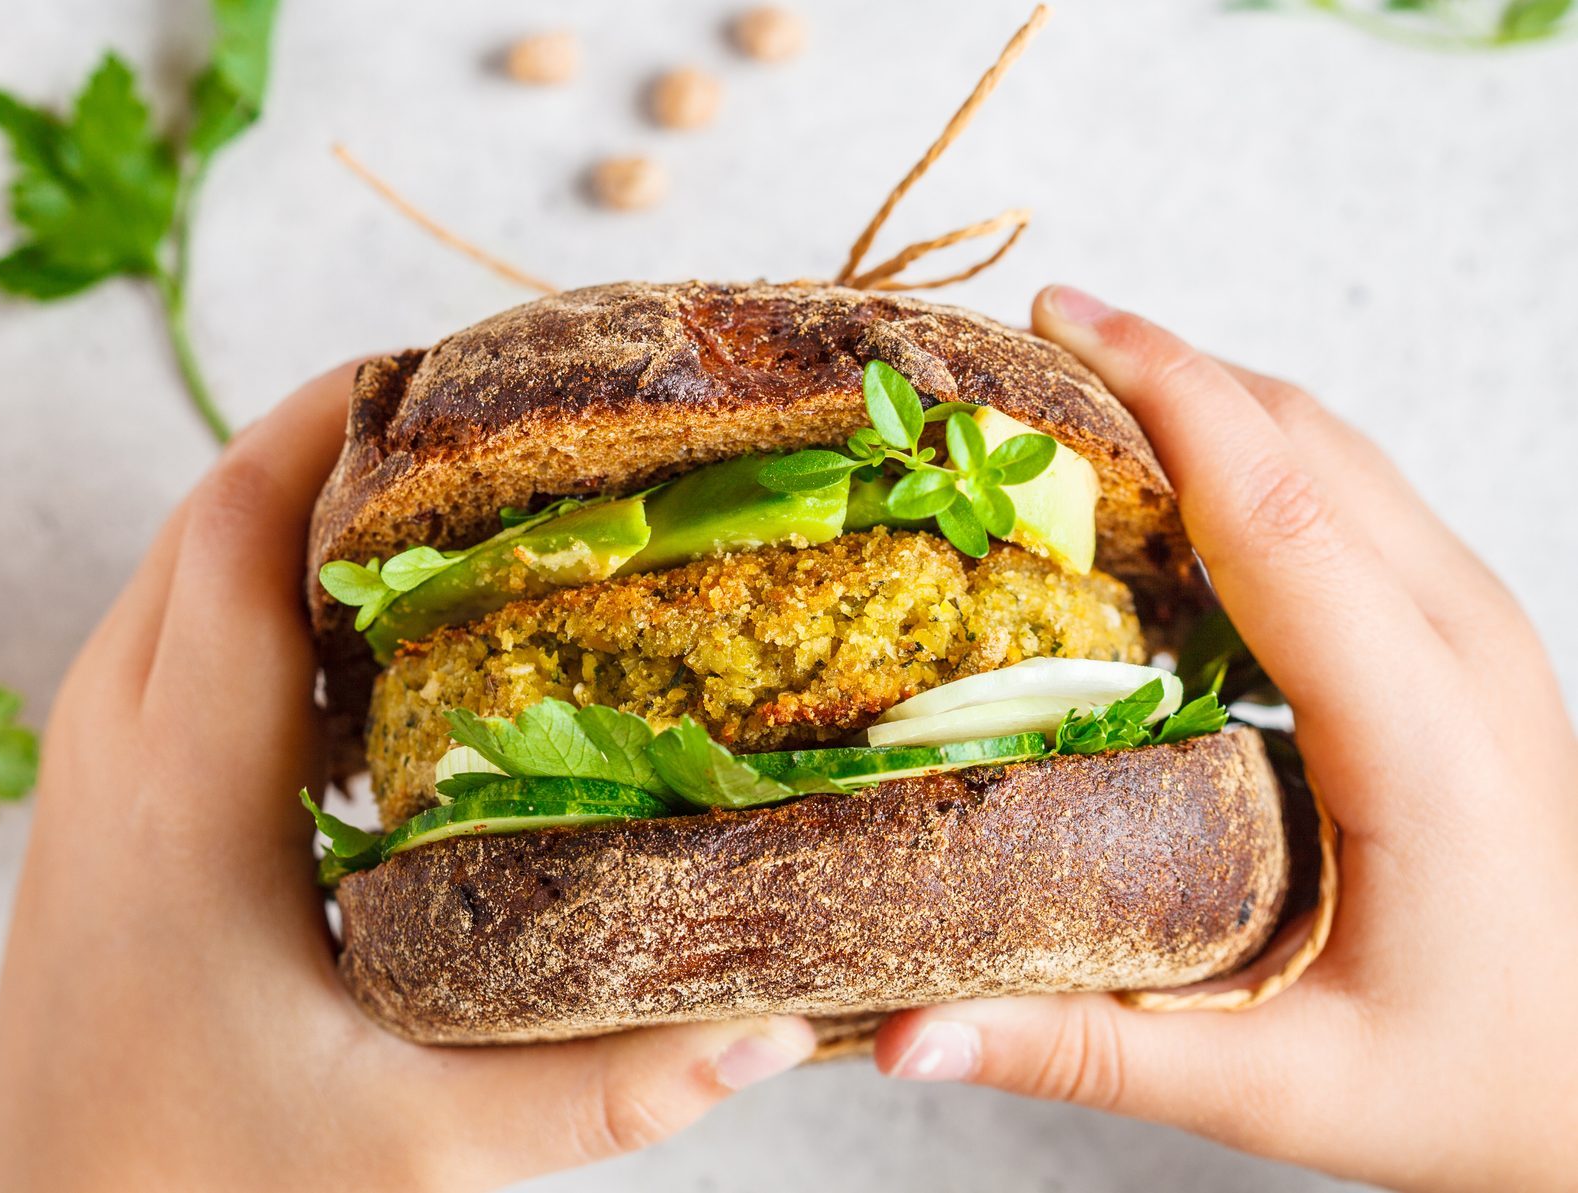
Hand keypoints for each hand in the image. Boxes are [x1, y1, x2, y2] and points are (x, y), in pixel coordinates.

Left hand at [0, 366, 815, 1192]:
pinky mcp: (98, 798)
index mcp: (184, 791)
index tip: (456, 369)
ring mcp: (91, 767)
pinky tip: (370, 642)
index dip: (341, 423)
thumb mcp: (417, 1145)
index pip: (241, 530)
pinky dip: (264, 588)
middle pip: (208, 512)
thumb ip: (600, 1086)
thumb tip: (768, 1029)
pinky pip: (176, 631)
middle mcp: (114, 746)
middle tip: (485, 420)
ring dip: (296, 508)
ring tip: (445, 505)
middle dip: (335, 438)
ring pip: (184, 564)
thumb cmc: (202, 1185)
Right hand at [873, 286, 1577, 1190]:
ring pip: (1332, 450)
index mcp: (1421, 739)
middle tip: (1015, 347)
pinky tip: (1165, 477)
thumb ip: (1086, 1049)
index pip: (1277, 513)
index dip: (1166, 393)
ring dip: (1205, 396)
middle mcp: (1467, 650)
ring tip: (1070, 389)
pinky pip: (1350, 493)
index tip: (1055, 320)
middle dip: (1161, 366)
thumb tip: (903, 1033)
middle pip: (1303, 443)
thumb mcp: (1280, 1093)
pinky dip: (1248, 450)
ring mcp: (1480, 631)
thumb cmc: (1474, 1084)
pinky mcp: (1467, 636)